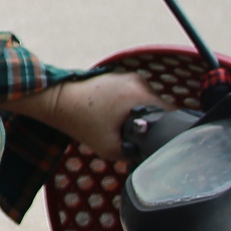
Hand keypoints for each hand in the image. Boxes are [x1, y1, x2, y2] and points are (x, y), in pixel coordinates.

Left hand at [6, 71, 161, 158]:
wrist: (58, 101)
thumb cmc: (82, 123)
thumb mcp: (111, 148)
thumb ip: (135, 152)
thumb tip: (152, 153)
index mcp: (140, 95)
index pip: (172, 114)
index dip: (168, 131)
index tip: (158, 141)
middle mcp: (139, 81)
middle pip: (160, 108)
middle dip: (152, 123)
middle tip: (136, 135)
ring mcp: (130, 76)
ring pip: (148, 101)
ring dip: (141, 114)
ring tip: (123, 125)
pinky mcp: (121, 76)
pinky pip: (136, 94)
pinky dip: (131, 106)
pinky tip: (117, 115)